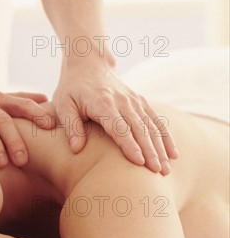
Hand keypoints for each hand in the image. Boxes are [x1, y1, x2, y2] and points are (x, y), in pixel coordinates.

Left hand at [53, 61, 177, 174]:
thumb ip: (71, 127)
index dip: (129, 145)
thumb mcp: (63, 105)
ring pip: (152, 127)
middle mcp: (123, 102)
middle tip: (158, 173)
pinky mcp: (140, 102)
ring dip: (161, 148)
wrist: (88, 64)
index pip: (119, 128)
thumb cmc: (72, 88)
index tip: (138, 162)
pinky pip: (156, 121)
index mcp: (103, 104)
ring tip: (166, 170)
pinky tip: (173, 154)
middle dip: (150, 152)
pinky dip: (166, 137)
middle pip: (140, 130)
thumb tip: (76, 150)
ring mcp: (134, 101)